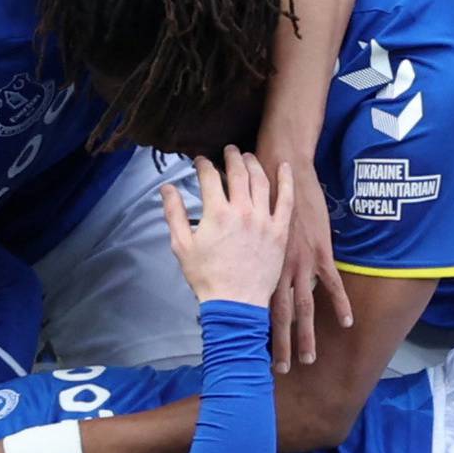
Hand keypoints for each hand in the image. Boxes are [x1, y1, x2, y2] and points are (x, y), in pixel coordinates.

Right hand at [162, 146, 293, 307]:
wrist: (235, 303)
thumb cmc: (206, 277)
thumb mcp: (182, 246)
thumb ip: (174, 213)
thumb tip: (167, 188)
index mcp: (217, 213)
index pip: (209, 177)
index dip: (204, 165)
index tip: (201, 161)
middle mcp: (242, 210)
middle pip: (238, 172)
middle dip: (231, 156)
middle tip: (229, 150)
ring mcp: (264, 220)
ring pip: (261, 181)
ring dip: (254, 164)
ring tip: (248, 156)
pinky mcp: (280, 231)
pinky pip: (286, 200)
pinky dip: (286, 180)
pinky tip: (284, 166)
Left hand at [264, 152, 351, 372]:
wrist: (280, 168)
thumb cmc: (257, 194)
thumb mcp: (247, 229)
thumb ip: (250, 256)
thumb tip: (244, 276)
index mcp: (260, 265)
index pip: (258, 306)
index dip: (257, 332)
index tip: (254, 353)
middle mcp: (278, 269)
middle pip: (279, 316)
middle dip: (280, 344)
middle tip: (281, 370)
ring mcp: (301, 262)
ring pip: (304, 307)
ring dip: (306, 335)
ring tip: (308, 359)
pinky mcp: (320, 252)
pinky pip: (332, 284)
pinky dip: (339, 304)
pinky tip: (346, 323)